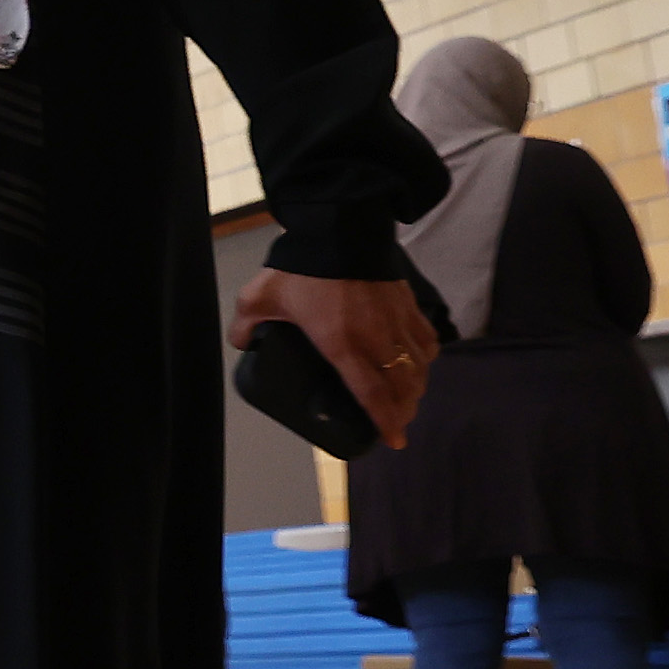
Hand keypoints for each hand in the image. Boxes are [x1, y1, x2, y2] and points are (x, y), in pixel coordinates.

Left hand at [236, 268, 438, 448]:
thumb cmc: (301, 266)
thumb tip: (242, 343)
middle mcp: (375, 338)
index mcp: (341, 343)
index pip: (370, 393)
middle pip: (401, 385)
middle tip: (399, 423)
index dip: (385, 421)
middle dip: (404, 409)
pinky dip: (427, 356)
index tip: (394, 441)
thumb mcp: (259, 298)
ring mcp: (396, 320)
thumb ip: (246, 325)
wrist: (340, 228)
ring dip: (417, 386)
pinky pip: (426, 337)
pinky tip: (421, 362)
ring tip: (410, 399)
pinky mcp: (408, 303)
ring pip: (418, 364)